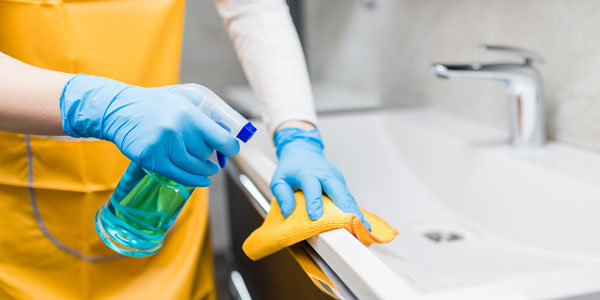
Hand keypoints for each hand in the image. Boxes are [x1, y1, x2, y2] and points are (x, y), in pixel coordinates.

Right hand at [60, 74, 239, 186]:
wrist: (120, 109)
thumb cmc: (156, 103)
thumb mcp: (184, 98)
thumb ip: (205, 112)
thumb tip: (229, 130)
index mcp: (189, 113)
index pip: (221, 139)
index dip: (230, 148)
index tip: (231, 151)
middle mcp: (177, 130)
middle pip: (206, 154)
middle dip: (209, 155)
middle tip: (208, 154)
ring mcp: (163, 146)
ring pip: (194, 166)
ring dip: (204, 170)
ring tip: (209, 169)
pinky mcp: (151, 158)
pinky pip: (178, 175)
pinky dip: (194, 181)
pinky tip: (203, 181)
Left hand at [270, 127, 370, 230]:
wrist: (303, 150)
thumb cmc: (291, 167)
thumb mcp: (279, 179)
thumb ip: (282, 195)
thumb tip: (287, 212)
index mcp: (307, 173)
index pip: (312, 186)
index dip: (314, 201)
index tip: (315, 216)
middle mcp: (325, 175)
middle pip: (338, 191)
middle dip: (347, 208)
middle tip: (354, 223)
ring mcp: (335, 178)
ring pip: (347, 196)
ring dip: (356, 211)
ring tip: (363, 227)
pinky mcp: (341, 183)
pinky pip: (348, 198)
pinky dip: (354, 210)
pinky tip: (361, 223)